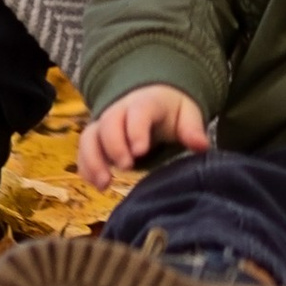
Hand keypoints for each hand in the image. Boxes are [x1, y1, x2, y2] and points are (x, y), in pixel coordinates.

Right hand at [77, 83, 211, 185]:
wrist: (152, 100)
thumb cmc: (171, 111)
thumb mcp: (186, 114)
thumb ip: (192, 129)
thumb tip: (202, 146)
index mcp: (146, 103)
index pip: (138, 112)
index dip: (136, 130)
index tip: (141, 151)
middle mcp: (120, 111)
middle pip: (109, 123)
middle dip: (115, 146)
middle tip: (127, 167)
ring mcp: (104, 125)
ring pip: (90, 137)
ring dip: (94, 160)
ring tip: (105, 183)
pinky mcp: (95, 140)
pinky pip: (83, 151)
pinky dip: (86, 168)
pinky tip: (98, 185)